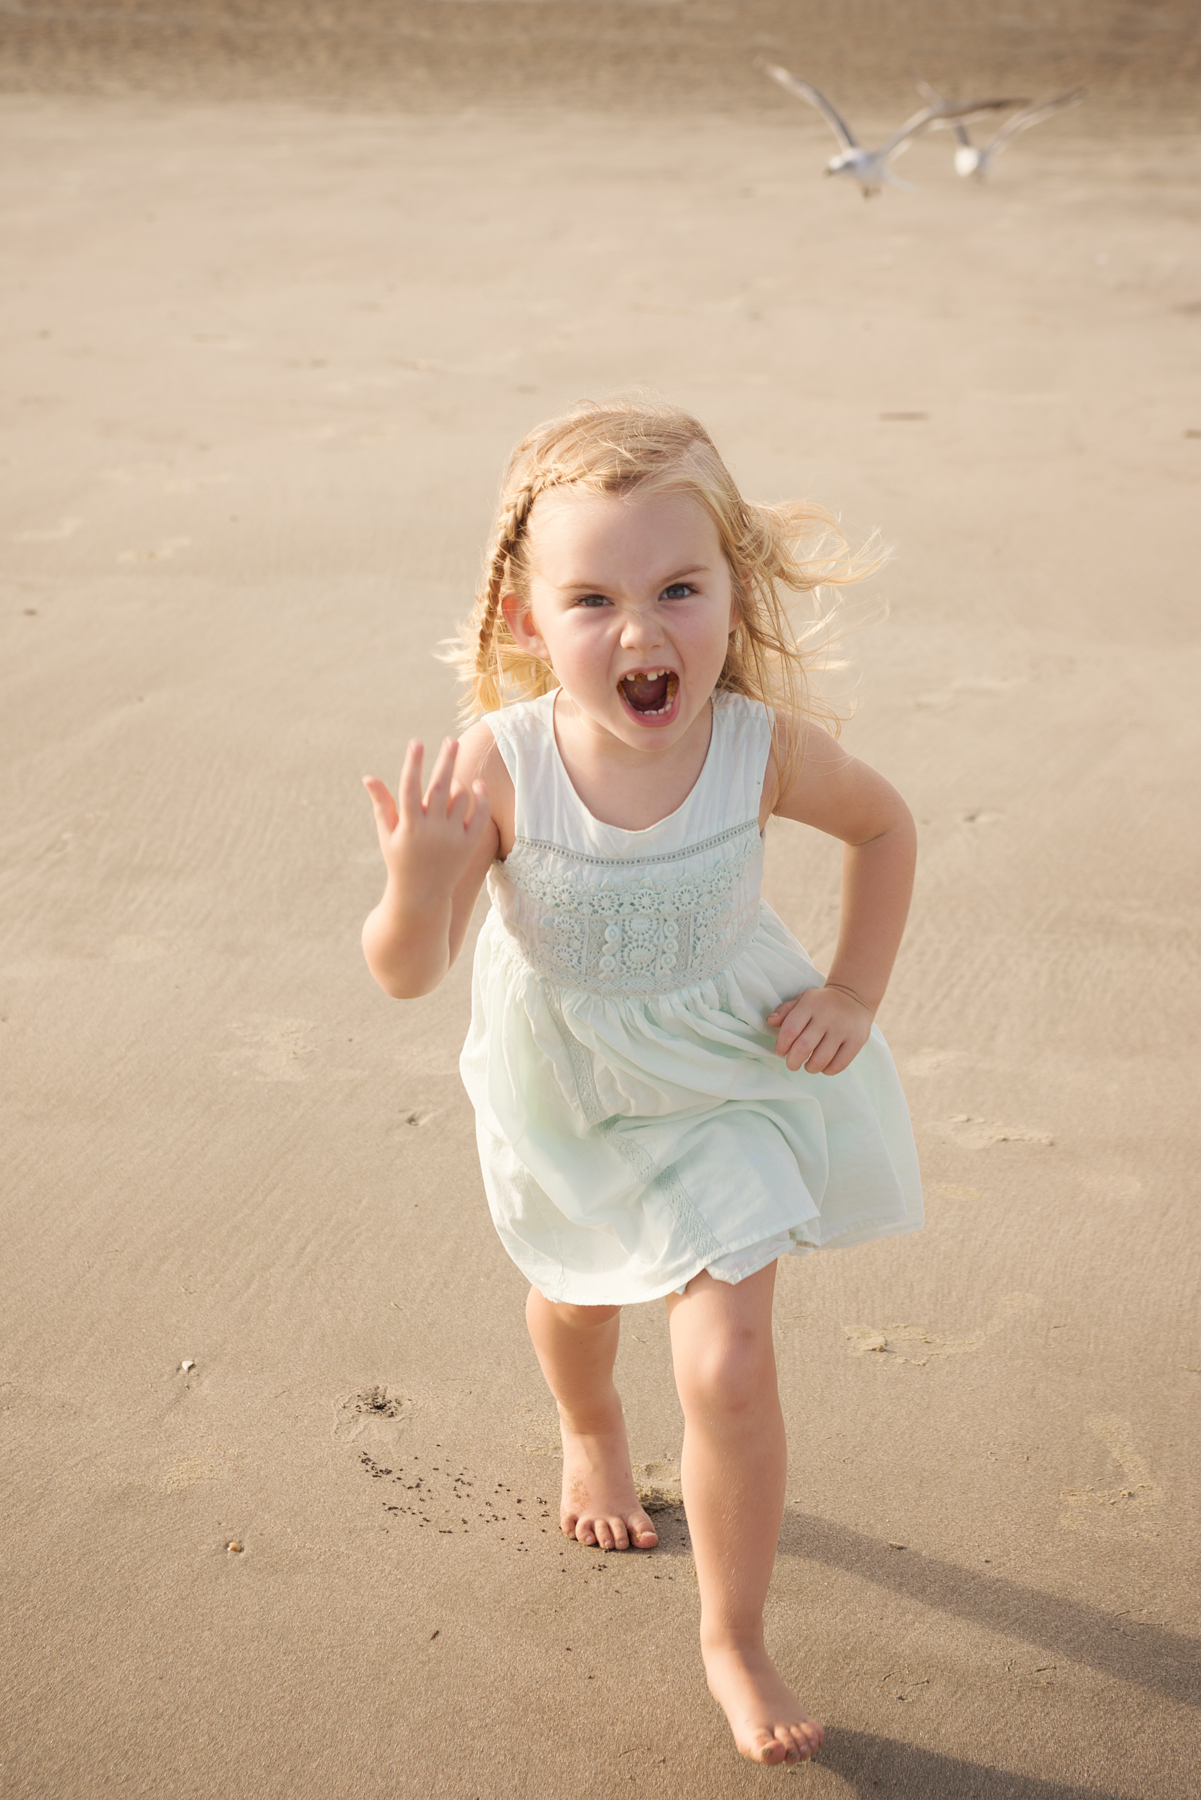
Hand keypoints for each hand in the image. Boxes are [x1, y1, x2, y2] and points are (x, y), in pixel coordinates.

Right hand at [363, 738, 491, 910]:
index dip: (413, 764)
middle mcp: (432, 830)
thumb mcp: (387, 834)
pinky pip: (480, 815)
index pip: (411, 788)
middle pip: (441, 787)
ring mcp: (452, 838)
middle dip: (446, 760)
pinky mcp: (469, 845)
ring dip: (458, 783)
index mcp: (409, 826)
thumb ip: (382, 804)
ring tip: (452, 779)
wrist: (422, 896)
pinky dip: (480, 798)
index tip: (416, 743)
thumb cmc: (399, 860)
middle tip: (452, 740)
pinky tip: (477, 785)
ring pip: (461, 798)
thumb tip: (368, 777)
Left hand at [766, 984, 873, 1074]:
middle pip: (804, 1046)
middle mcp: (827, 1016)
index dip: (782, 1045)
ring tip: (808, 1066)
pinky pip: (839, 1064)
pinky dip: (828, 1070)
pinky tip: (824, 1067)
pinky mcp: (857, 1041)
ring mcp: (843, 1029)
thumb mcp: (803, 1000)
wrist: (854, 997)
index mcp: (810, 1004)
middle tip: (792, 1064)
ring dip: (810, 1068)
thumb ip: (785, 1011)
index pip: (791, 1029)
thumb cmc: (822, 1003)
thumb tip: (770, 1021)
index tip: (781, 1051)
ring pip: (821, 1058)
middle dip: (793, 1061)